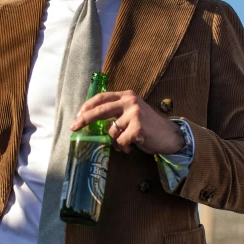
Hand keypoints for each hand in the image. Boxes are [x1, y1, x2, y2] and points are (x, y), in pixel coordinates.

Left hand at [70, 90, 184, 154]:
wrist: (170, 135)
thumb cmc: (148, 126)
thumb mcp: (132, 112)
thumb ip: (116, 112)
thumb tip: (91, 120)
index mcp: (127, 96)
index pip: (102, 97)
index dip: (87, 106)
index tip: (78, 115)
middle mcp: (130, 101)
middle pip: (100, 110)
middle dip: (84, 119)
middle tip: (73, 127)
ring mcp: (134, 114)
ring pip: (111, 131)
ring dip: (116, 141)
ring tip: (126, 142)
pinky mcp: (138, 127)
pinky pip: (120, 141)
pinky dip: (124, 147)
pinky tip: (132, 146)